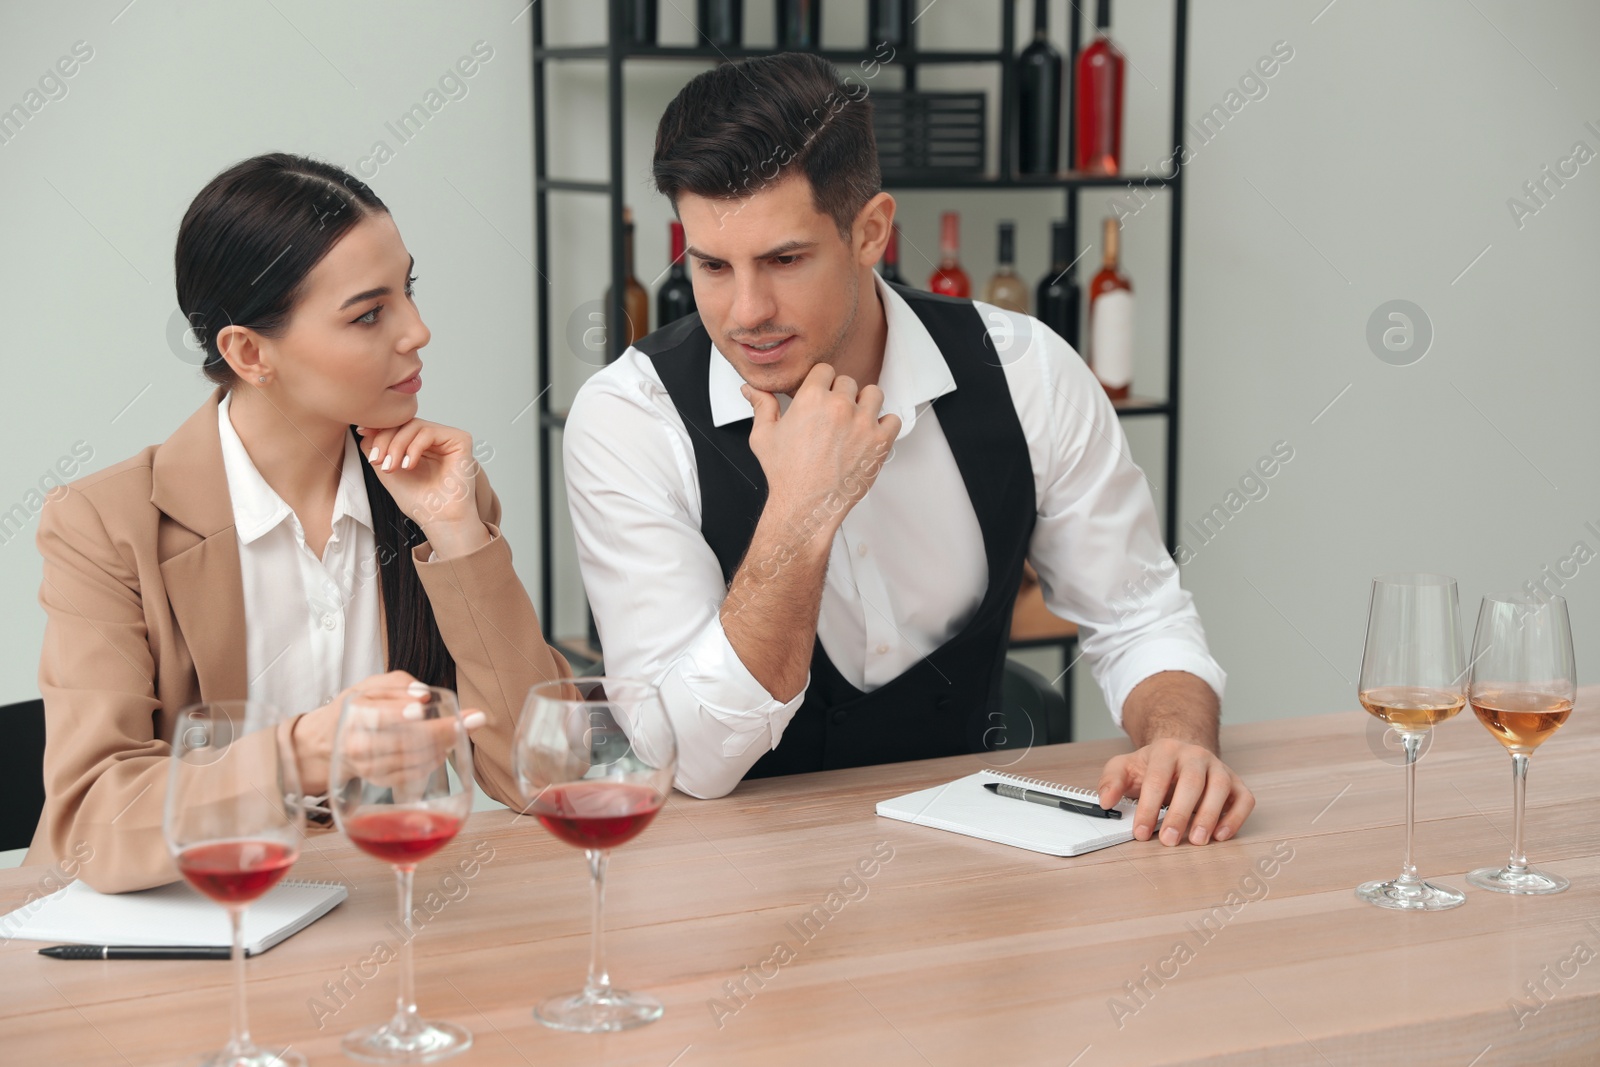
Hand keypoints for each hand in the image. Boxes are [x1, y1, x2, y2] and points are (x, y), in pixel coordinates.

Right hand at [290, 670, 487, 794]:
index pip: (380, 716)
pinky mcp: (379, 781)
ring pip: (412, 760)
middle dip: (442, 732)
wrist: (329, 743)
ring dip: (442, 745)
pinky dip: (432, 761)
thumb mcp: (370, 686)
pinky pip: (412, 774)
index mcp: (354, 716)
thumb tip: (425, 696)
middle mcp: (358, 745)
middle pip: (403, 742)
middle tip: (473, 720)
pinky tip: (443, 749)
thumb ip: (398, 684)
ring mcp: (369, 767)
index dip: (402, 712)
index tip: (424, 708)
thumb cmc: (357, 708)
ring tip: (460, 730)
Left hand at [355, 419, 488, 557]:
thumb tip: (365, 428)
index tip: (362, 433)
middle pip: (404, 423)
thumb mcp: (387, 469)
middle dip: (385, 440)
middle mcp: (434, 439)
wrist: (439, 519)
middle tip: (378, 461)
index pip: (397, 425)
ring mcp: (447, 438)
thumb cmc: (419, 501)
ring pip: (414, 425)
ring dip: (397, 445)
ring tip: (393, 467)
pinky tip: (410, 465)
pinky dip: (414, 447)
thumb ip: (376, 448)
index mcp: (418, 444)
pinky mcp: (460, 440)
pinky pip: (429, 432)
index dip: (379, 428)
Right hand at [743, 363, 900, 540]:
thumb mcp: (764, 436)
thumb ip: (761, 406)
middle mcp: (839, 406)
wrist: (806, 506)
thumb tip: (750, 390)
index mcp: (811, 398)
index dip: (822, 383)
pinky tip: (870, 435)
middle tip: (834, 417)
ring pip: (873, 394)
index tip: (821, 396)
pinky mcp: (879, 441)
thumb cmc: (786, 475)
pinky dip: (884, 425)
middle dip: (841, 395)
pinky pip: (893, 419)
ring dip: (865, 404)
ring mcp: (862, 423)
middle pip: (849, 382)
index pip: (825, 370)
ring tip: (854, 421)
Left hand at [1097, 739, 1254, 845]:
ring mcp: (1219, 768)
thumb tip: (1105, 801)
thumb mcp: (1126, 767)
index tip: (1139, 831)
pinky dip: (1236, 817)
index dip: (1148, 807)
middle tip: (1168, 839)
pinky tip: (1221, 834)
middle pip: (1191, 783)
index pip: (1157, 778)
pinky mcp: (1236, 783)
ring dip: (1209, 816)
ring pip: (1220, 788)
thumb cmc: (1154, 766)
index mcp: (1167, 750)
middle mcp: (1196, 756)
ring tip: (1197, 840)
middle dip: (1179, 814)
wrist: (1182, 752)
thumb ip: (1111, 781)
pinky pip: (1244, 799)